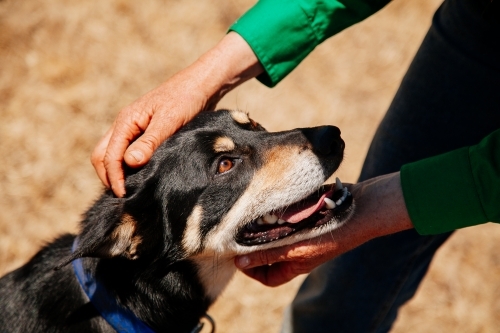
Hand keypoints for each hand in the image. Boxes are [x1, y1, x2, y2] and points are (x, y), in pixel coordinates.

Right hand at [91, 32, 262, 196]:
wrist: (200, 86)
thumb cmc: (185, 100)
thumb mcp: (169, 121)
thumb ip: (150, 141)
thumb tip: (130, 162)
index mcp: (126, 121)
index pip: (108, 156)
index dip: (114, 178)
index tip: (124, 195)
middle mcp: (124, 125)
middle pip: (102, 156)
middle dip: (109, 177)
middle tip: (125, 196)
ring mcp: (133, 129)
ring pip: (113, 154)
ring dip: (118, 172)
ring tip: (132, 190)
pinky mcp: (144, 133)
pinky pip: (127, 152)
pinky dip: (129, 167)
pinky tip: (142, 177)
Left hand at [234, 172, 413, 286]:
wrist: (359, 207)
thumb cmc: (331, 233)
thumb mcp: (296, 248)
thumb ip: (267, 254)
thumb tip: (239, 261)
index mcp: (296, 264)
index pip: (269, 277)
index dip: (251, 270)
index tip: (237, 255)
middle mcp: (296, 250)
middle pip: (268, 253)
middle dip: (253, 244)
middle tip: (238, 231)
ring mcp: (300, 231)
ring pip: (273, 232)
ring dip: (262, 224)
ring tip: (252, 216)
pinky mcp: (302, 214)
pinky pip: (283, 216)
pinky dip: (274, 210)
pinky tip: (268, 203)